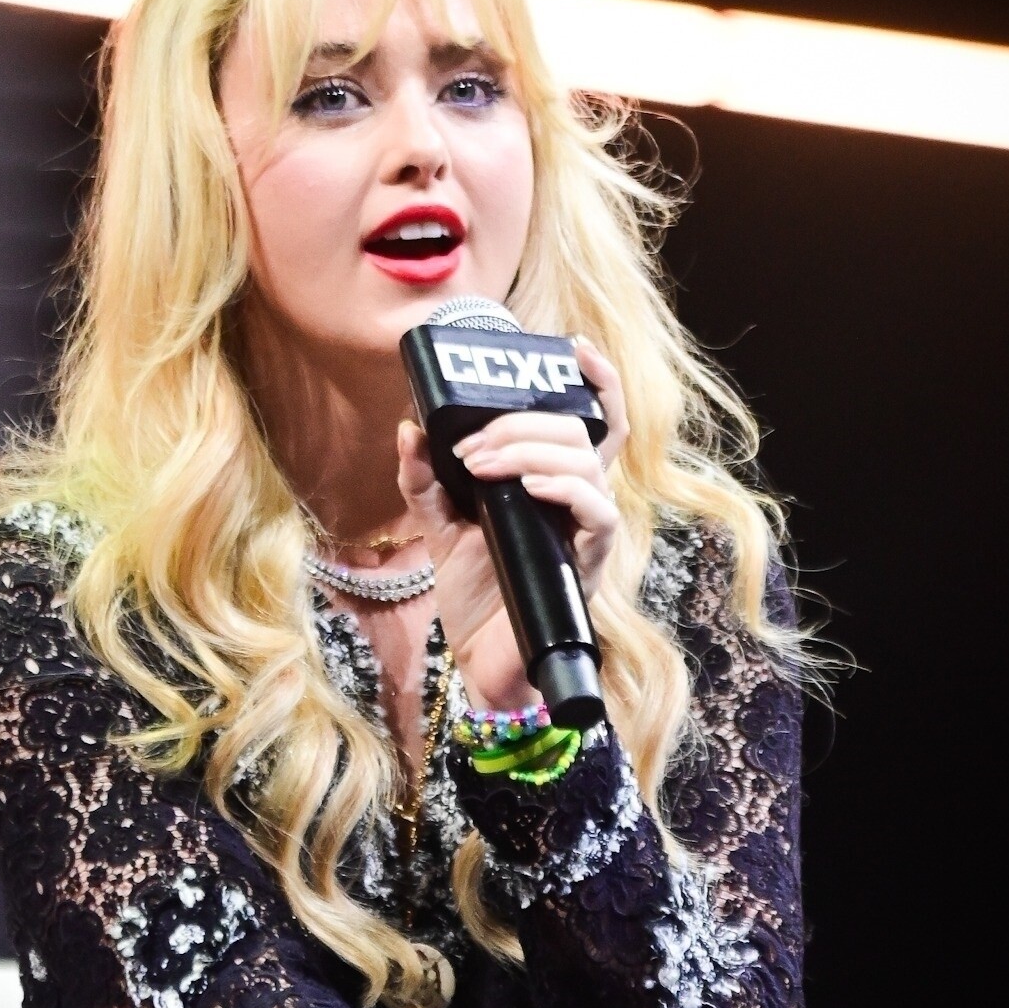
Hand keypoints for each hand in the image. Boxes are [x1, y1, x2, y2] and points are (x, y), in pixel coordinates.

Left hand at [396, 336, 628, 709]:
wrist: (479, 661)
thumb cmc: (475, 593)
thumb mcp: (439, 525)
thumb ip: (425, 478)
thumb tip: (410, 428)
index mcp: (554, 484)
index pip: (595, 421)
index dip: (596, 380)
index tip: (572, 346)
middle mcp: (579, 501)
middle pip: (578, 431)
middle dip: (520, 424)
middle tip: (471, 445)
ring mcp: (587, 531)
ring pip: (585, 462)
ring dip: (528, 450)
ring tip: (479, 465)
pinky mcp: (588, 563)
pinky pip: (598, 512)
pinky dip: (565, 488)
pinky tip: (528, 486)